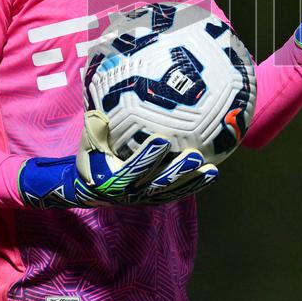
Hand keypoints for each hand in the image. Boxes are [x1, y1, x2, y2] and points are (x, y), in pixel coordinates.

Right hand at [76, 109, 218, 204]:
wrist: (92, 184)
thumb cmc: (93, 153)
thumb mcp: (89, 140)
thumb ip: (96, 126)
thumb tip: (102, 102)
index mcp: (111, 180)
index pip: (130, 170)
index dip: (146, 156)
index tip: (161, 139)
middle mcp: (130, 193)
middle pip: (156, 184)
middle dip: (176, 170)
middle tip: (194, 155)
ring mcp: (146, 198)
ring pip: (171, 190)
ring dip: (191, 180)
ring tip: (211, 168)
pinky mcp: (158, 198)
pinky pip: (178, 192)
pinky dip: (195, 184)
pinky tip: (212, 172)